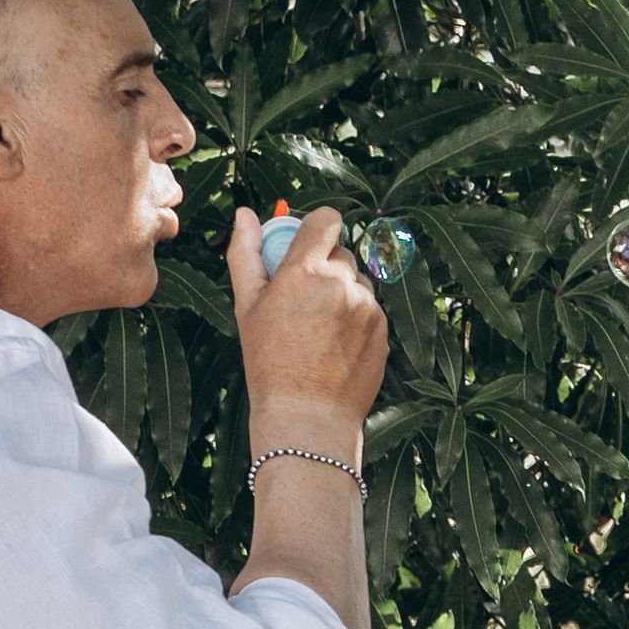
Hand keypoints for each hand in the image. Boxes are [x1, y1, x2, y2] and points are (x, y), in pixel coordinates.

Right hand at [227, 202, 387, 451]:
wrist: (307, 414)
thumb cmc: (269, 361)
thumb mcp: (247, 306)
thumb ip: (246, 253)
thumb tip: (245, 214)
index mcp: (305, 271)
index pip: (327, 219)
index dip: (318, 226)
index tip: (308, 241)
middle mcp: (341, 283)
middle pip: (341, 252)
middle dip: (324, 266)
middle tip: (304, 298)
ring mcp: (367, 306)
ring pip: (357, 282)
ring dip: (342, 293)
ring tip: (319, 329)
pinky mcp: (383, 329)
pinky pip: (370, 310)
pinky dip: (356, 319)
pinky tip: (336, 345)